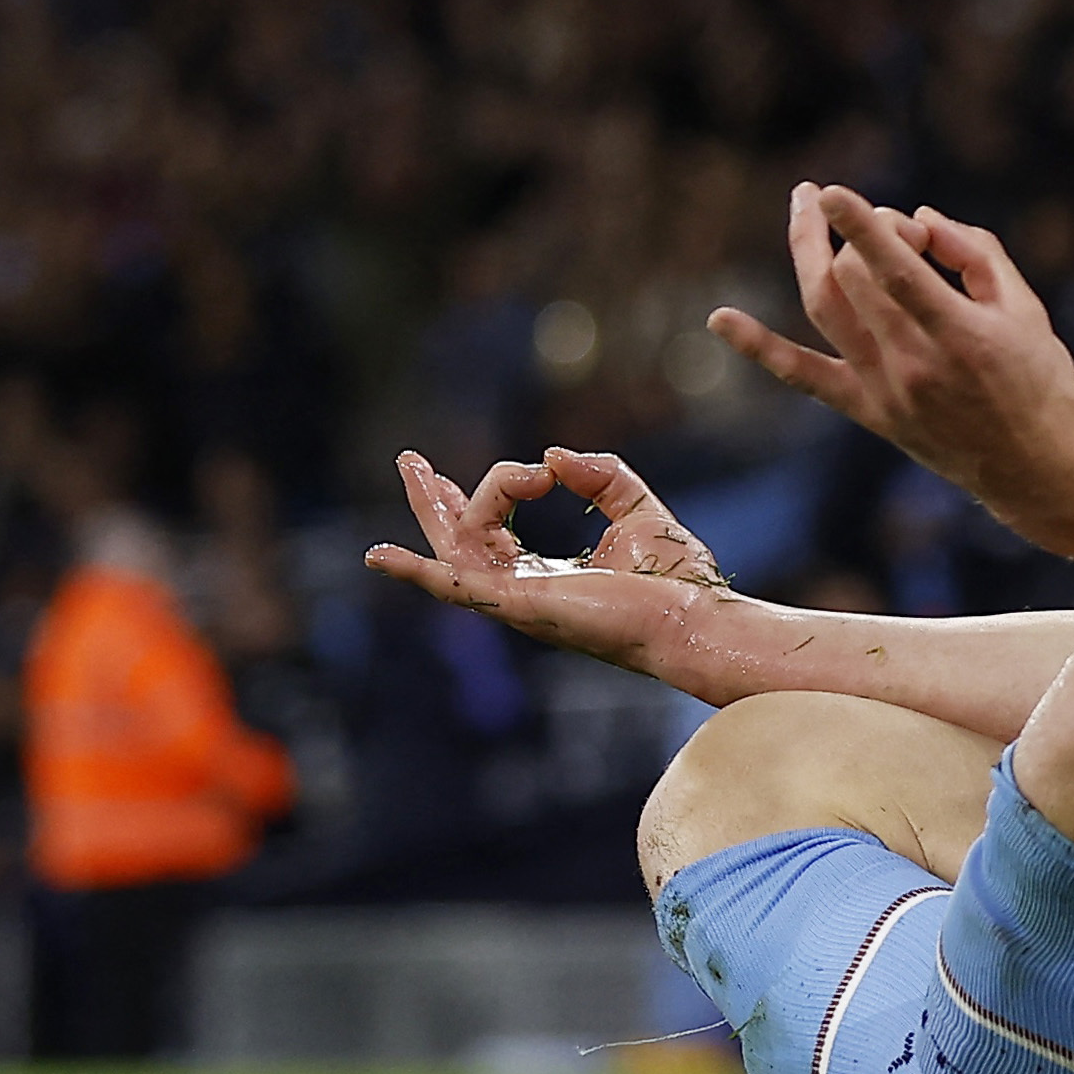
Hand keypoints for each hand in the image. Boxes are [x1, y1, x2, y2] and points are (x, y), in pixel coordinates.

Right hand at [365, 446, 715, 677]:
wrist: (694, 617)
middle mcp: (521, 591)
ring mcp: (516, 601)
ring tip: (416, 464)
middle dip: (432, 500)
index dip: (491, 491)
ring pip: (458, 542)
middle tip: (408, 459)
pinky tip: (379, 555)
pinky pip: (456, 584)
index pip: (493, 534)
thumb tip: (553, 457)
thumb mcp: (635, 509)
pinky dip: (416, 569)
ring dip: (442, 502)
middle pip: (459, 539)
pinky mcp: (521, 604)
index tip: (534, 467)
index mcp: (545, 577)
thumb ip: (599, 476)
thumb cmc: (674, 581)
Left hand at [714, 185, 1073, 548]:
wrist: (1036, 469)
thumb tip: (921, 217)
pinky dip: (759, 347)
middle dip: (868, 235)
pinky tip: (719, 318)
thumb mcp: (1025, 307)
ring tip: (804, 206)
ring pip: (824, 309)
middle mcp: (913, 365)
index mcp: (960, 335)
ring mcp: (883, 392)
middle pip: (857, 279)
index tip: (833, 193)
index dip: (861, 227)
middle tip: (901, 228)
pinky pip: (803, 376)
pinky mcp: (868, 412)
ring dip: (806, 252)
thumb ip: (976, 251)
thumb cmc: (1040, 379)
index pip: (896, 272)